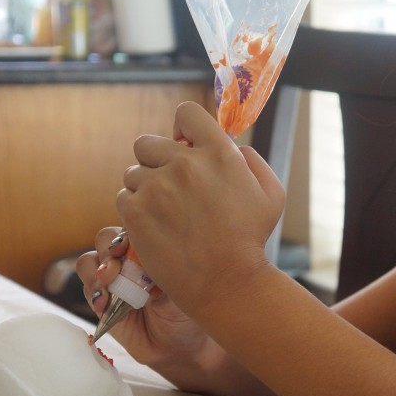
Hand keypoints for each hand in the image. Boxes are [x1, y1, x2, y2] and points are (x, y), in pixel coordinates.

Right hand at [77, 226, 299, 395]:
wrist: (182, 346)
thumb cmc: (190, 311)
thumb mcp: (184, 289)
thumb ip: (164, 272)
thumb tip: (146, 261)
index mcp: (151, 246)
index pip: (133, 226)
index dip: (127, 232)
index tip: (128, 245)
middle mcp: (129, 258)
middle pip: (105, 239)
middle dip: (108, 251)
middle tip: (116, 269)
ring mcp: (113, 279)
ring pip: (89, 262)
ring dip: (97, 272)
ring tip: (110, 286)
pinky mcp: (102, 301)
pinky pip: (88, 289)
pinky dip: (94, 294)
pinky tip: (106, 304)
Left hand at [116, 101, 284, 313]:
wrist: (226, 282)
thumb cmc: (251, 241)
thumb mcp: (271, 194)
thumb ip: (252, 161)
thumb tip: (233, 147)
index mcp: (219, 153)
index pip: (186, 113)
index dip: (182, 129)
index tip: (184, 146)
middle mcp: (185, 164)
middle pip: (148, 142)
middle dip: (156, 161)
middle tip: (169, 188)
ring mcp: (157, 186)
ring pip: (133, 173)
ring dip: (145, 189)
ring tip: (164, 214)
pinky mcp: (137, 211)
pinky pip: (124, 197)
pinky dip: (135, 210)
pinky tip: (154, 226)